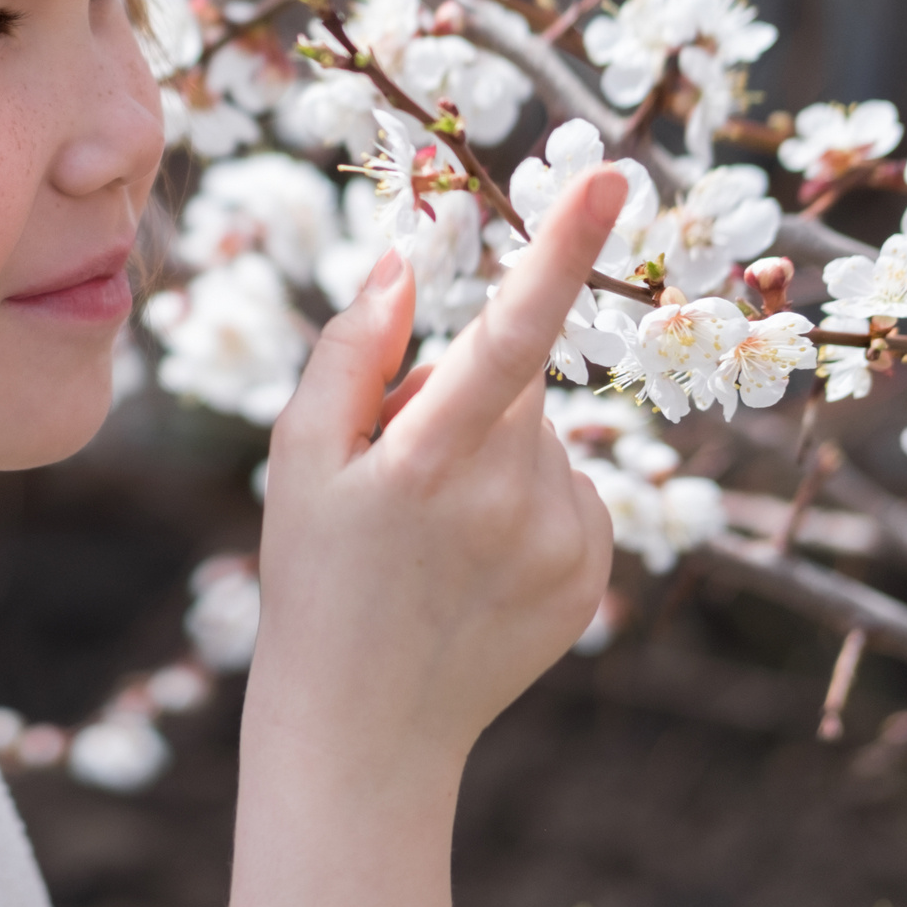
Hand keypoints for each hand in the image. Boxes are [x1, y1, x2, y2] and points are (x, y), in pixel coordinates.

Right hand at [244, 164, 623, 788]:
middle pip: (513, 377)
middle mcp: (508, 499)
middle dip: (462, 393)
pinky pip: (570, 484)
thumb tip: (402, 262)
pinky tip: (477, 556)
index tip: (608, 178)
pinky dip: (529, 496)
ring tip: (434, 529)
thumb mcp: (298, 459)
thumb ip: (349, 351)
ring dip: (495, 448)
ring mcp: (561, 540)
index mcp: (426, 463)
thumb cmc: (316, 577)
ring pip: (542, 432)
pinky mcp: (593, 571)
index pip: (505, 334)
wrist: (366, 728)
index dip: (557, 251)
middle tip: (400, 468)